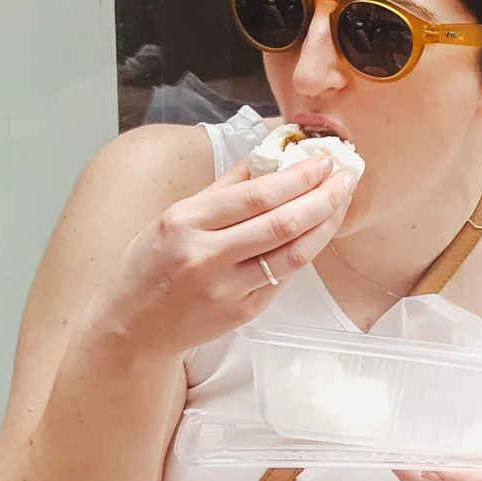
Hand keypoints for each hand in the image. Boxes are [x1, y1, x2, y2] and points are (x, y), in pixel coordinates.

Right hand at [92, 153, 356, 357]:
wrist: (135, 325)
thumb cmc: (153, 264)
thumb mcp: (174, 216)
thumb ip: (223, 187)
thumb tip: (268, 156)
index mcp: (186, 223)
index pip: (255, 196)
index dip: (297, 177)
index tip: (322, 161)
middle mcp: (206, 257)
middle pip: (281, 224)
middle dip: (322, 198)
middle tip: (346, 177)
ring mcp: (227, 289)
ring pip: (293, 255)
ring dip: (325, 226)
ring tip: (341, 203)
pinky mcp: (244, 312)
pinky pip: (284, 277)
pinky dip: (305, 251)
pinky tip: (318, 232)